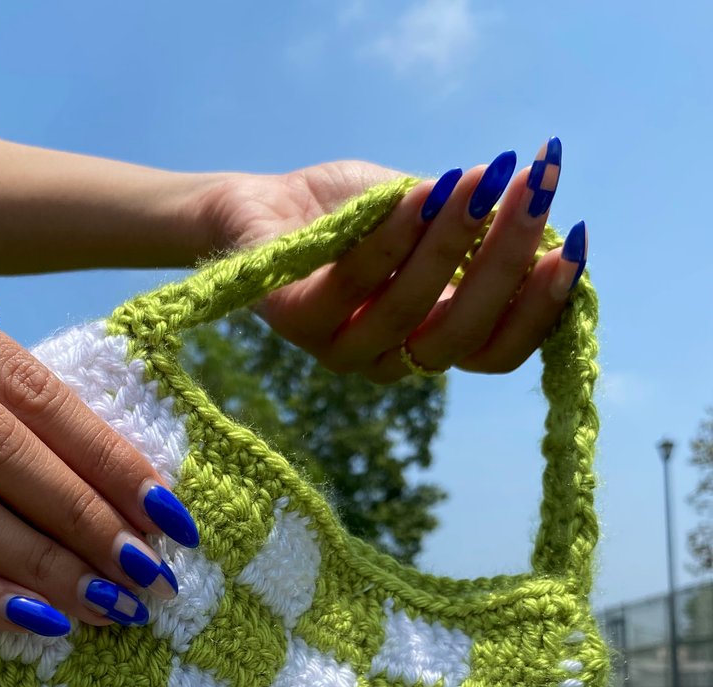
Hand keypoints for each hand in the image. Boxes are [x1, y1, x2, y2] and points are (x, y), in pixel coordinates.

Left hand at [202, 141, 585, 381]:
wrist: (260, 206)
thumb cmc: (353, 213)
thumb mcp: (429, 217)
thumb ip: (478, 227)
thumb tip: (543, 213)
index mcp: (430, 341)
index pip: (496, 352)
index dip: (538, 311)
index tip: (573, 248)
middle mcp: (390, 358)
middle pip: (460, 338)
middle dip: (505, 264)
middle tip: (533, 194)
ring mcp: (340, 349)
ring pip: (408, 313)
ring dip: (450, 242)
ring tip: (479, 180)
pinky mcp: (294, 322)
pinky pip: (351, 286)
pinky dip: (390, 238)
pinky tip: (417, 193)